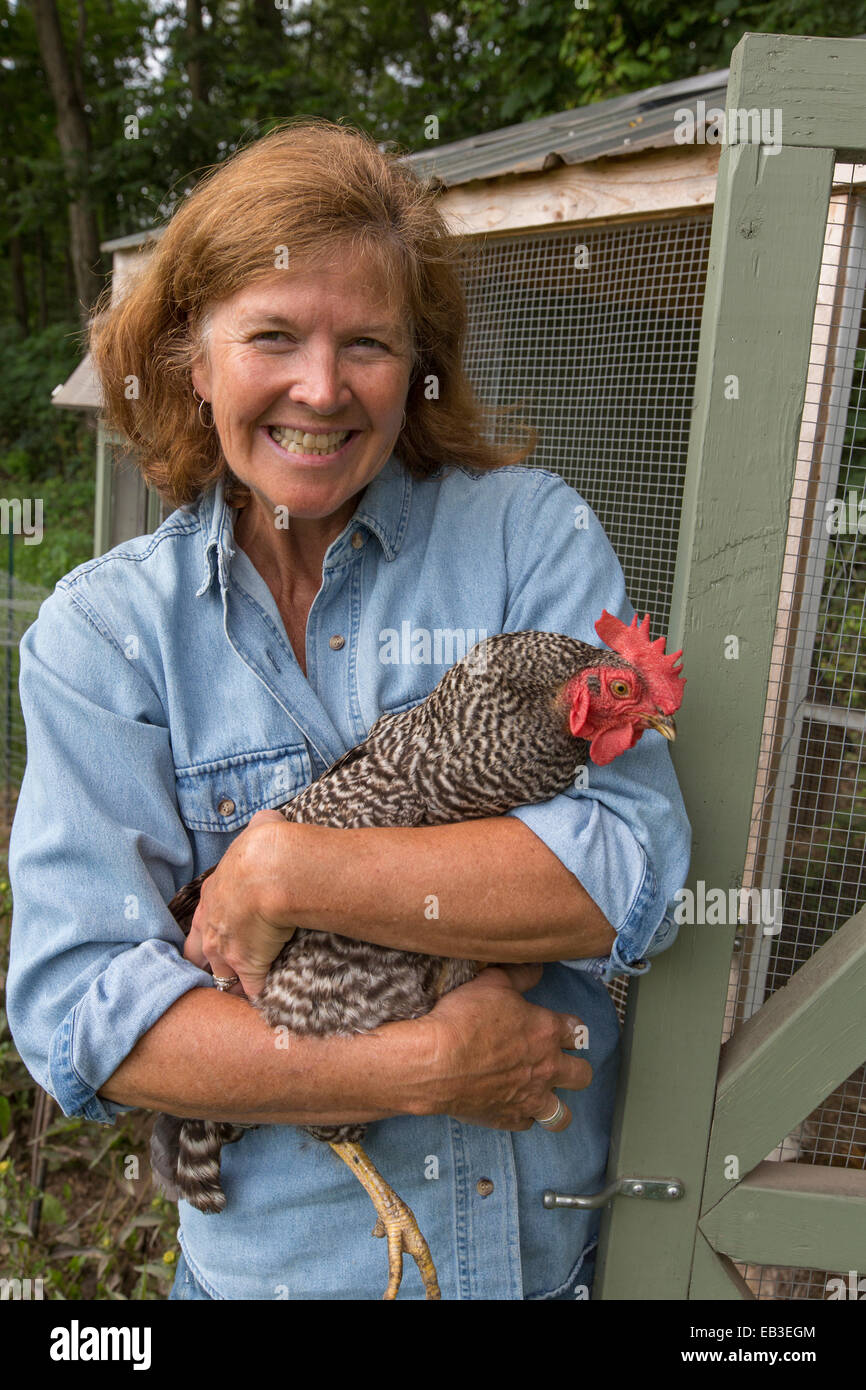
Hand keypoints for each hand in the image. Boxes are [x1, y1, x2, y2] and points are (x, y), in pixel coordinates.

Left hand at [183, 809, 298, 998]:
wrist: (273, 869)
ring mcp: (226, 950)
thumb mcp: (260, 827)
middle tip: (224, 970)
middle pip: (200, 955)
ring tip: (247, 991)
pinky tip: (270, 1001)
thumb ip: (262, 825)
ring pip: (222, 978)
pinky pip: (253, 992)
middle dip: (210, 964)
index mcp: (211, 894)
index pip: (203, 920)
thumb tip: (271, 819)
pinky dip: (262, 997)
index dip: (214, 930)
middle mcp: (211, 926)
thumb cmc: (266, 846)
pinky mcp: (248, 968)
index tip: (226, 936)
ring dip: (234, 983)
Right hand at [411, 964, 590, 1131]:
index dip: (571, 1030)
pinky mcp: (509, 1118)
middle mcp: (547, 1067)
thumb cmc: (464, 1020)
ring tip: (543, 1097)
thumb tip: (537, 968)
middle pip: (582, 1075)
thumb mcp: (492, 983)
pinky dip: (522, 1116)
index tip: (560, 1030)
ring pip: (562, 1113)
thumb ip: (520, 976)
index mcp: (546, 1031)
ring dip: (556, 1105)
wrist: (436, 1062)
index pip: (578, 1031)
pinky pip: (528, 1124)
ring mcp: (530, 1097)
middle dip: (575, 1069)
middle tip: (556, 1063)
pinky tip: (511, 1106)